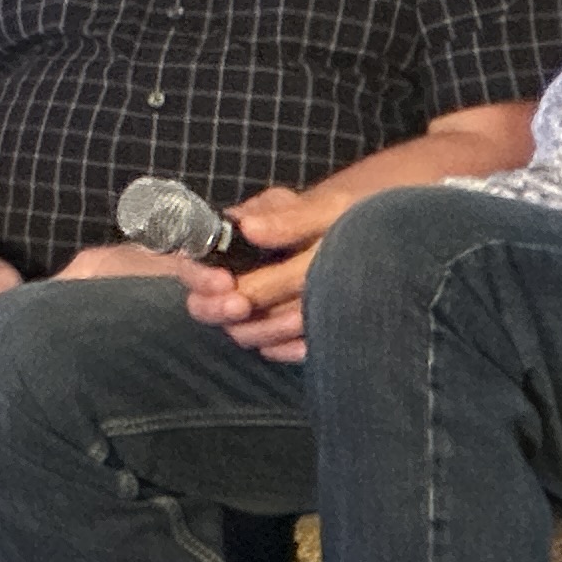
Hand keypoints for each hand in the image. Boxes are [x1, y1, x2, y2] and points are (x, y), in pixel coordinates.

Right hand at [201, 184, 335, 361]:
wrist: (369, 239)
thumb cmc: (339, 217)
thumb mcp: (319, 210)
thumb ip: (285, 218)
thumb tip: (248, 229)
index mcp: (230, 243)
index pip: (192, 263)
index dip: (198, 276)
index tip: (224, 280)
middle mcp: (235, 280)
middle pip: (204, 305)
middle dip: (219, 309)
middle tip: (243, 305)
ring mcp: (257, 309)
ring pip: (242, 332)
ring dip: (264, 329)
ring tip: (296, 317)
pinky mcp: (282, 334)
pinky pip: (276, 351)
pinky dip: (290, 349)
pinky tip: (309, 341)